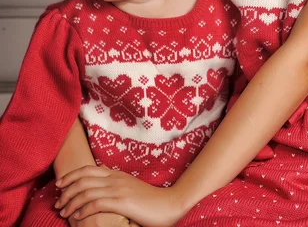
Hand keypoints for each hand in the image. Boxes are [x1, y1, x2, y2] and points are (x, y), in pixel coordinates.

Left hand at [56, 165, 183, 226]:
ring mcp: (118, 189)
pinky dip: (83, 210)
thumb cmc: (151, 202)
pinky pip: (96, 203)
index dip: (72, 175)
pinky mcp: (122, 202)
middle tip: (57, 200)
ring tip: (63, 211)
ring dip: (71, 201)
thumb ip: (116, 189)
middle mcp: (115, 178)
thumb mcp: (130, 191)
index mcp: (116, 174)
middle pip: (83, 178)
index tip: (60, 184)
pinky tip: (77, 217)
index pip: (88, 170)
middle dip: (66, 189)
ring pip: (86, 191)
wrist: (170, 204)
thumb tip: (100, 195)